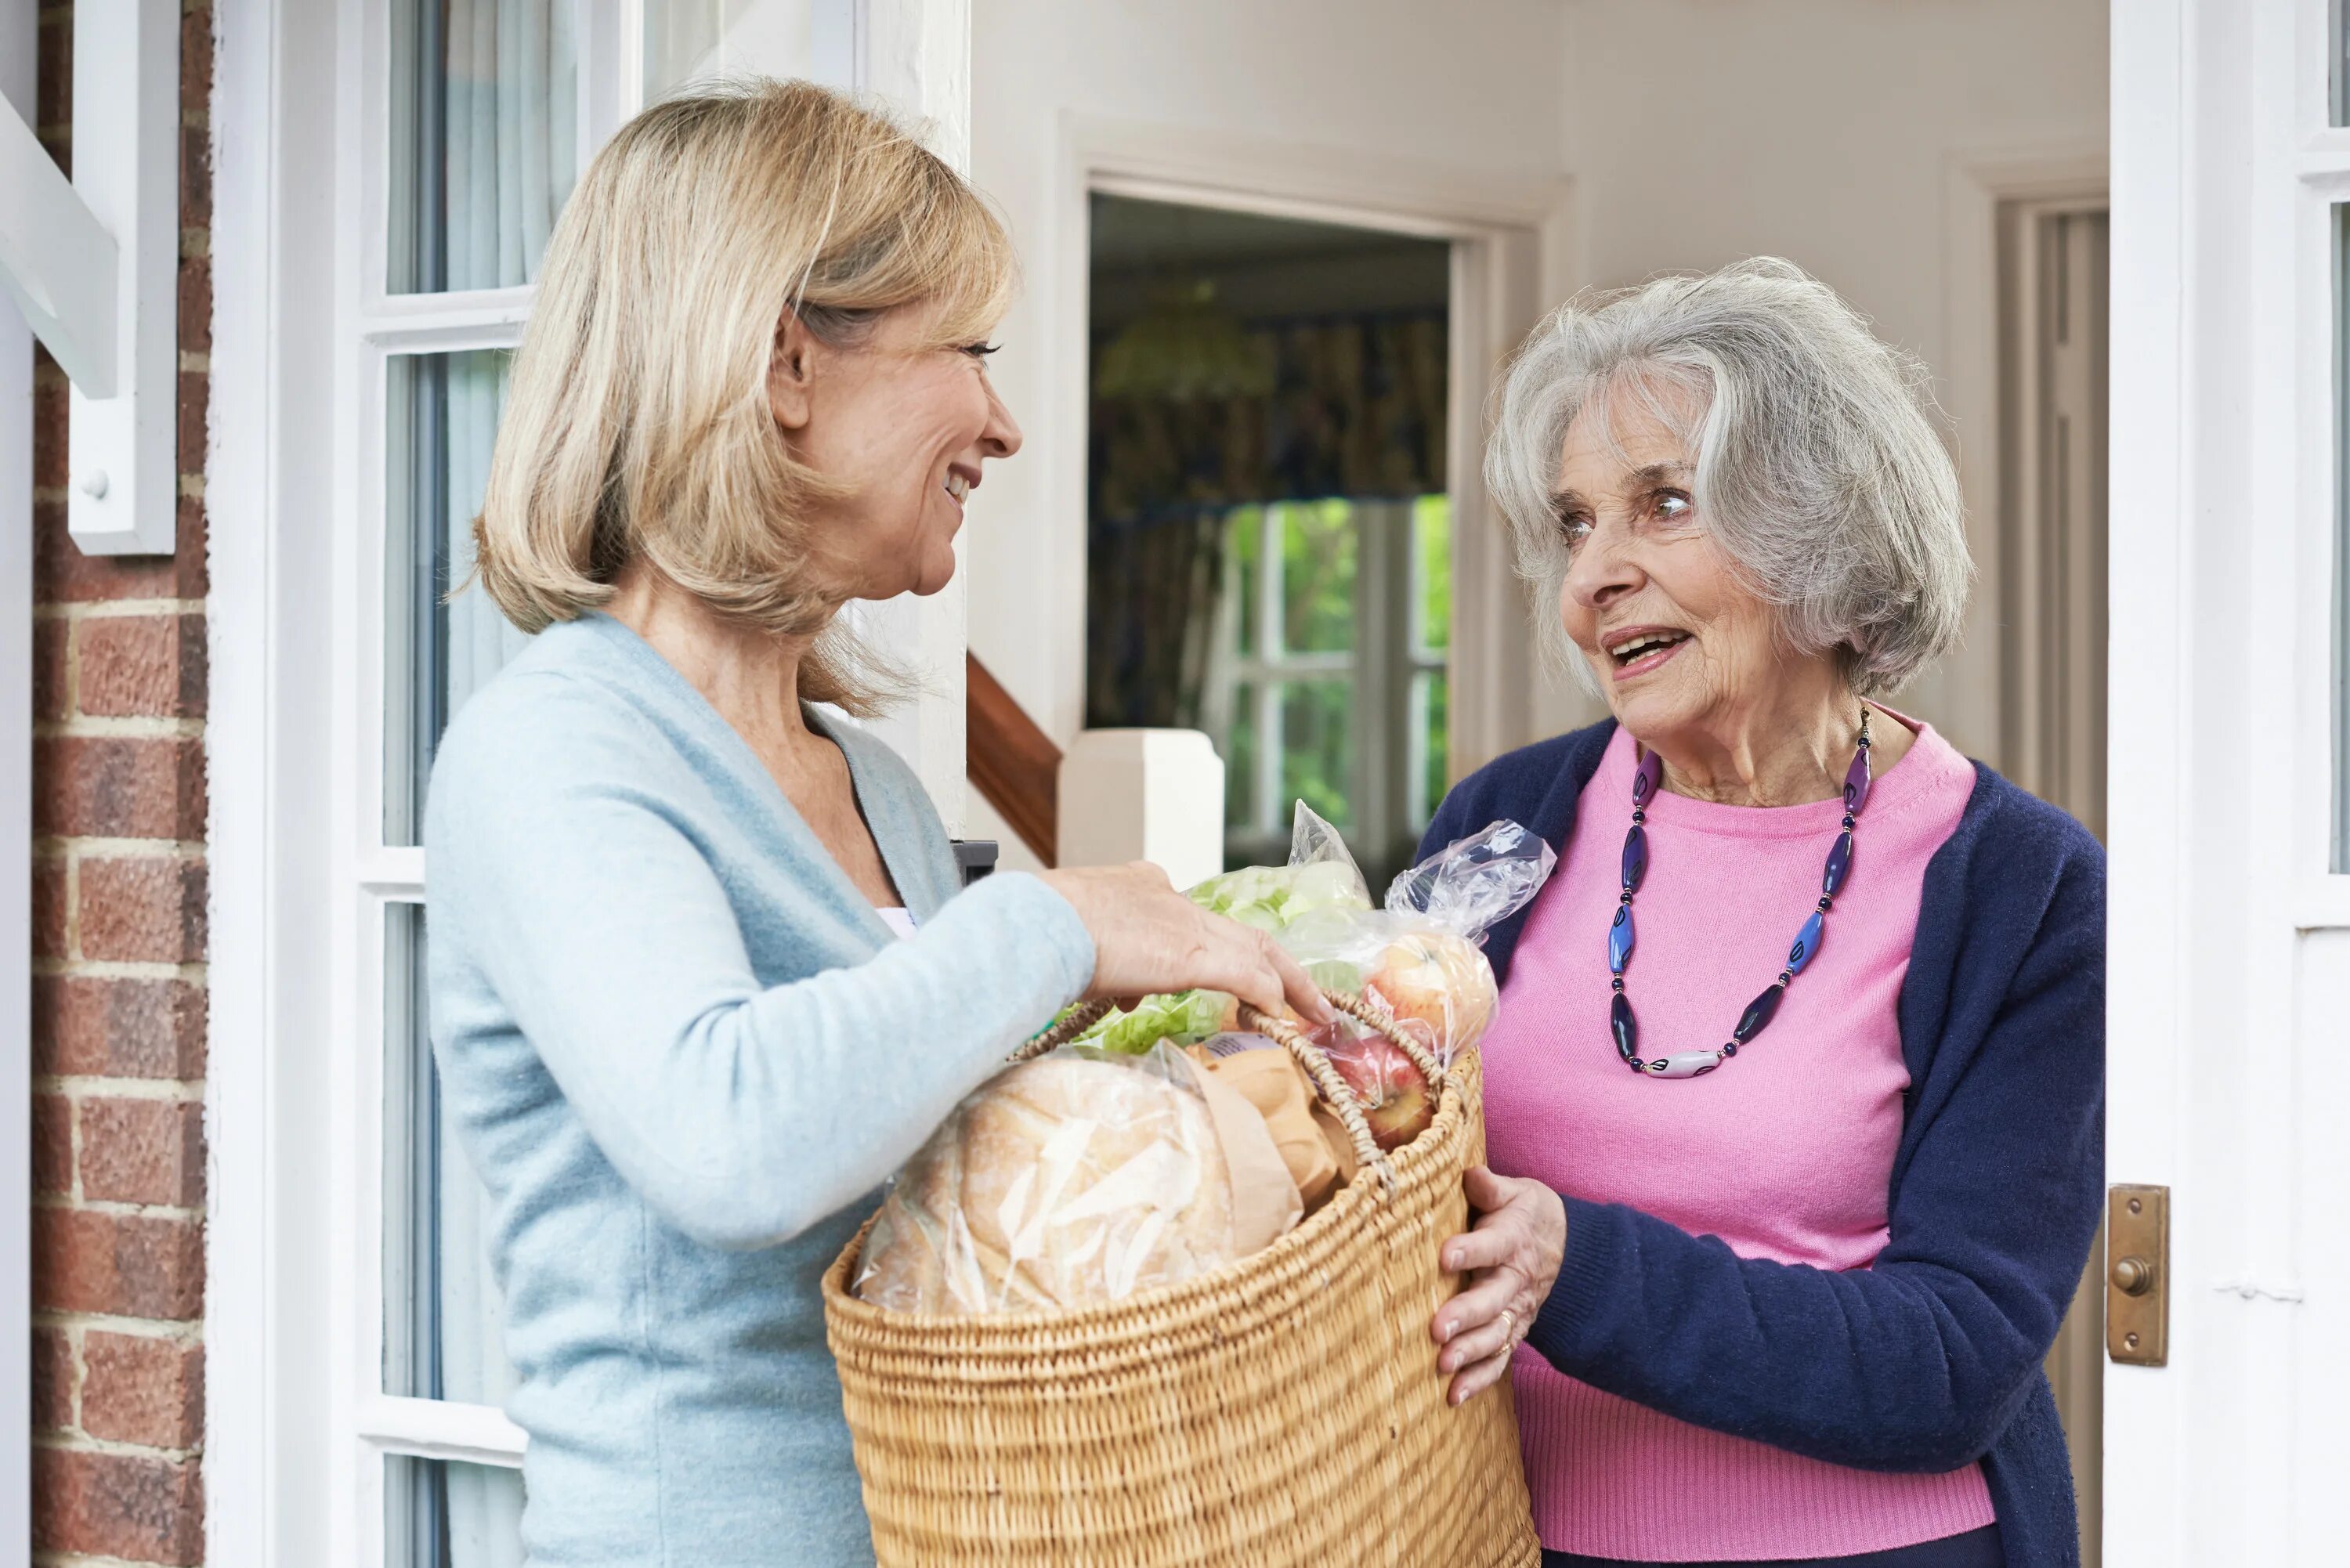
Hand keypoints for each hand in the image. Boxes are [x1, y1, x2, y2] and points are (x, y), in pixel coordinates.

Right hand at [1037, 862, 1333, 1025]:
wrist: (1036, 922)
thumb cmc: (1040, 934)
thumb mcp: (1079, 947)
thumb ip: (1108, 967)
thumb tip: (1125, 993)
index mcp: (1141, 887)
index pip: (1188, 919)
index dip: (1208, 946)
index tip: (1212, 970)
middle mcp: (1171, 900)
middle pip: (1241, 932)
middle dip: (1275, 964)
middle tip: (1303, 992)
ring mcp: (1185, 926)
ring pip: (1257, 950)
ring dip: (1289, 982)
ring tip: (1315, 1008)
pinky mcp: (1192, 954)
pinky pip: (1247, 975)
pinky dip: (1271, 994)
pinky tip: (1285, 1015)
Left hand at [1430, 1166, 1565, 1406]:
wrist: (1565, 1247)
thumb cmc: (1525, 1214)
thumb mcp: (1517, 1192)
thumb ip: (1491, 1187)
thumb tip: (1469, 1174)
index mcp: (1512, 1239)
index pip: (1491, 1245)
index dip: (1470, 1250)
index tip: (1445, 1256)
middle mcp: (1515, 1279)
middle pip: (1492, 1299)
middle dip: (1466, 1315)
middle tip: (1437, 1330)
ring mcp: (1517, 1310)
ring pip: (1495, 1334)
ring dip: (1470, 1352)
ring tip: (1443, 1365)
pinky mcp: (1514, 1331)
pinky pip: (1499, 1359)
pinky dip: (1479, 1379)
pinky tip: (1453, 1397)